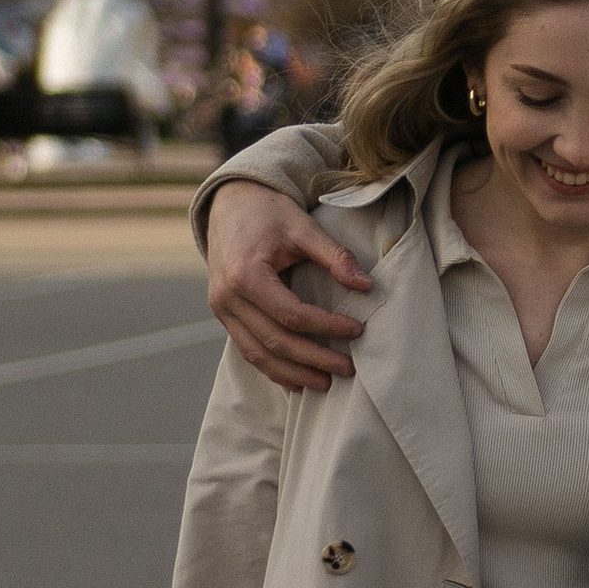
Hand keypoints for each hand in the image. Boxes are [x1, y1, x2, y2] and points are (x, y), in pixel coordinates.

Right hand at [207, 182, 368, 392]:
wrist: (229, 203)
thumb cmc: (268, 213)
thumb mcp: (304, 227)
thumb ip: (335, 256)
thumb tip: (367, 286)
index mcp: (245, 274)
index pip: (292, 315)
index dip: (326, 327)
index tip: (357, 330)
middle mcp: (227, 298)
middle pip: (275, 341)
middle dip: (314, 360)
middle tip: (348, 369)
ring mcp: (221, 310)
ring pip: (258, 354)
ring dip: (293, 373)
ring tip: (326, 384)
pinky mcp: (224, 315)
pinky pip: (247, 349)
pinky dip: (272, 369)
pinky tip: (296, 382)